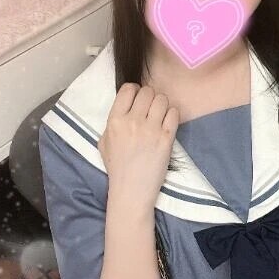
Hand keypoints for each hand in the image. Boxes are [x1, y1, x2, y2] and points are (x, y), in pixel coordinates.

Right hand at [98, 83, 179, 208]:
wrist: (131, 190)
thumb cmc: (117, 167)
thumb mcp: (104, 141)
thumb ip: (114, 121)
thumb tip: (127, 106)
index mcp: (114, 120)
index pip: (128, 89)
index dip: (135, 91)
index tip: (138, 100)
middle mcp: (132, 121)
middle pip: (147, 92)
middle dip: (150, 98)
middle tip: (150, 110)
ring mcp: (151, 129)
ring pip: (162, 99)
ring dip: (162, 105)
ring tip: (160, 117)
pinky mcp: (166, 138)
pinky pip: (174, 113)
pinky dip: (172, 115)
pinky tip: (167, 125)